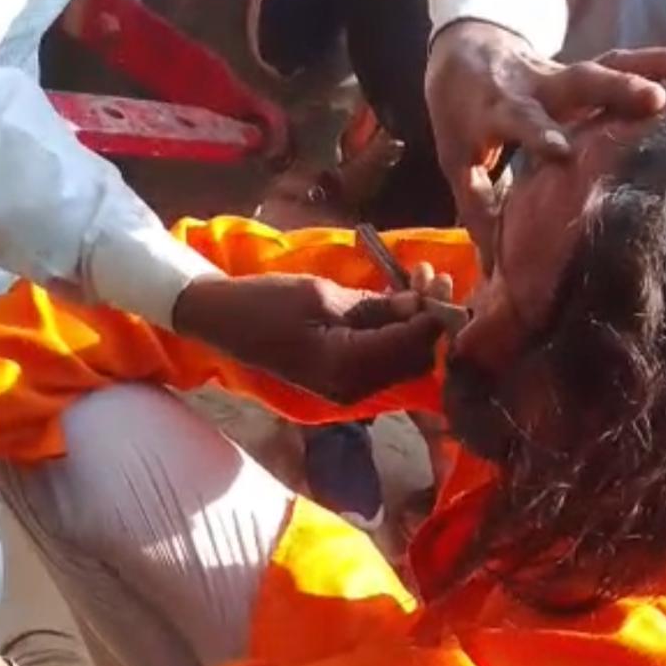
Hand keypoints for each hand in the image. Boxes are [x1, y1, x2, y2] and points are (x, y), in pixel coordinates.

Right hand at [172, 274, 443, 402]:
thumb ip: (375, 305)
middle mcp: (355, 388)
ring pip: (404, 360)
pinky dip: (397, 332)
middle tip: (433, 277)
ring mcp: (351, 388)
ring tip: (418, 280)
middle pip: (415, 359)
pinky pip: (385, 358)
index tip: (443, 282)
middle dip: (430, 319)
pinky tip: (399, 298)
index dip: (434, 317)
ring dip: (416, 323)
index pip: (411, 347)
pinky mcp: (346, 379)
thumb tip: (419, 305)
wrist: (222, 322)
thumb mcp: (323, 294)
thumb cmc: (265, 302)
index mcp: (347, 368)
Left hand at [425, 22, 665, 249]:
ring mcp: (566, 73)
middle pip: (579, 82)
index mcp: (499, 108)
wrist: (465, 52)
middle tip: (655, 101)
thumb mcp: (458, 162)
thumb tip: (491, 271)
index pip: (520, 119)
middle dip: (617, 90)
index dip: (540, 133)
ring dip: (656, 69)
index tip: (562, 151)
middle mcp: (537, 84)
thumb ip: (478, 209)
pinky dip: (663, 64)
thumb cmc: (462, 118)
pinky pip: (627, 62)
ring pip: (611, 65)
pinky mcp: (586, 68)